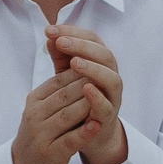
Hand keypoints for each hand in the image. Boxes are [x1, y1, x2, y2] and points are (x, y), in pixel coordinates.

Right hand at [9, 67, 99, 163]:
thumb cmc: (40, 134)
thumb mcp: (42, 109)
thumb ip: (57, 91)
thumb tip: (79, 67)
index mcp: (34, 101)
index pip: (58, 81)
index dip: (79, 72)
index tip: (98, 65)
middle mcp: (34, 115)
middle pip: (64, 96)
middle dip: (87, 85)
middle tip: (107, 76)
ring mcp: (41, 135)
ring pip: (67, 116)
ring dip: (87, 105)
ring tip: (106, 97)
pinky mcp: (50, 153)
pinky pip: (70, 140)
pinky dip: (84, 132)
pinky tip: (96, 125)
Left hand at [45, 24, 127, 163]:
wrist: (86, 133)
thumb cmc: (76, 98)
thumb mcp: (66, 73)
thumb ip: (60, 55)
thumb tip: (50, 34)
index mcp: (100, 62)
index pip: (92, 40)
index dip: (73, 32)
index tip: (50, 29)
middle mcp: (110, 76)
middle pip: (104, 55)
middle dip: (82, 46)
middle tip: (61, 42)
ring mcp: (112, 97)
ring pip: (112, 79)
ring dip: (94, 69)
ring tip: (75, 62)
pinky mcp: (109, 117)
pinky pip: (108, 106)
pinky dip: (98, 97)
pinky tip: (86, 88)